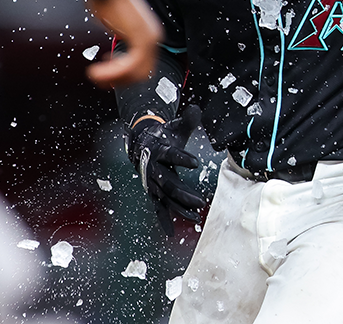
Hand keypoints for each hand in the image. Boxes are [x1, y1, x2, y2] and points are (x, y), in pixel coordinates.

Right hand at [86, 0, 162, 86]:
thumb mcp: (116, 23)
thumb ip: (121, 37)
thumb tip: (115, 52)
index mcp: (150, 32)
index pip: (143, 64)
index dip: (123, 73)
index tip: (107, 71)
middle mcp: (154, 36)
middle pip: (142, 73)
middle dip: (119, 80)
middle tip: (101, 79)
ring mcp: (150, 38)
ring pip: (136, 73)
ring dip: (113, 78)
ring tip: (96, 76)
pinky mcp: (141, 39)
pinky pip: (129, 66)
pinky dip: (112, 73)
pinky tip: (98, 71)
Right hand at [128, 110, 206, 235]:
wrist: (141, 144)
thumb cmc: (163, 135)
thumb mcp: (175, 126)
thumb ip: (187, 119)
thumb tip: (195, 109)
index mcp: (158, 151)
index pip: (171, 155)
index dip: (182, 158)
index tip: (196, 161)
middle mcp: (153, 170)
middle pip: (169, 184)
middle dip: (184, 194)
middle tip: (201, 201)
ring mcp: (152, 183)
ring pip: (166, 199)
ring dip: (180, 208)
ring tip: (195, 216)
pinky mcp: (154, 192)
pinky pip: (159, 208)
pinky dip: (164, 221)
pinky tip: (171, 234)